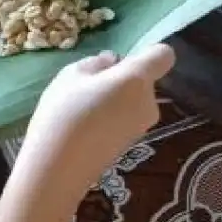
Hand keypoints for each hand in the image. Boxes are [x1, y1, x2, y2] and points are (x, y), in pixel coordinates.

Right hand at [22, 44, 173, 189]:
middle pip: (144, 79)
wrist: (58, 169)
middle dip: (122, 78)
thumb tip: (112, 62)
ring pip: (134, 99)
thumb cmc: (63, 114)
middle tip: (88, 85)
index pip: (163, 55)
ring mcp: (142, 125)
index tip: (121, 60)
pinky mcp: (133, 143)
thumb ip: (96, 64)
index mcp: (136, 79)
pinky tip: (87, 125)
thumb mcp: (70, 76)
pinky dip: (112, 116)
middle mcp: (148, 102)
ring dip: (116, 98)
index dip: (147, 52)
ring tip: (83, 107)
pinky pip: (127, 117)